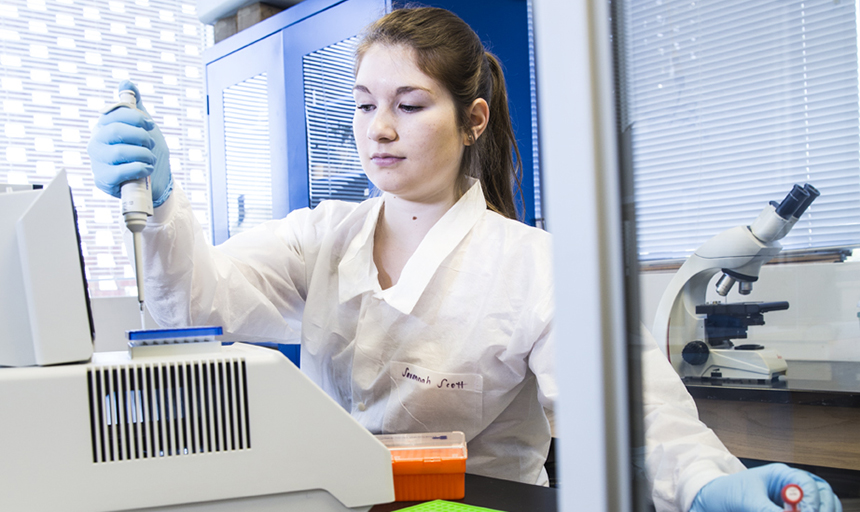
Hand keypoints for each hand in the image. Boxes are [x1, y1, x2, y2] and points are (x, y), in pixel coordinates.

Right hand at [87, 80, 172, 206]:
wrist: (156, 182)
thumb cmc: (146, 153)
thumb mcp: (143, 126)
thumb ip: (134, 105)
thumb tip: (126, 82)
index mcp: (103, 127)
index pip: (115, 113)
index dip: (137, 117)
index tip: (150, 125)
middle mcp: (96, 143)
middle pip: (116, 130)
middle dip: (141, 136)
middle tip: (150, 143)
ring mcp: (98, 162)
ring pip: (120, 151)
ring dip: (143, 154)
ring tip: (150, 159)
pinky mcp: (103, 180)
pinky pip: (121, 171)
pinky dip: (140, 168)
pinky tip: (146, 169)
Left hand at [690, 463, 840, 511]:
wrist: (712, 500)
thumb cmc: (726, 492)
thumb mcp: (746, 501)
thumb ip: (767, 510)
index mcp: (781, 475)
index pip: (808, 484)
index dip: (812, 500)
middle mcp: (791, 486)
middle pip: (822, 495)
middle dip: (823, 507)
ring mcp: (791, 500)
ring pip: (820, 506)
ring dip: (820, 510)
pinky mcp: (786, 510)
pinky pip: (806, 511)